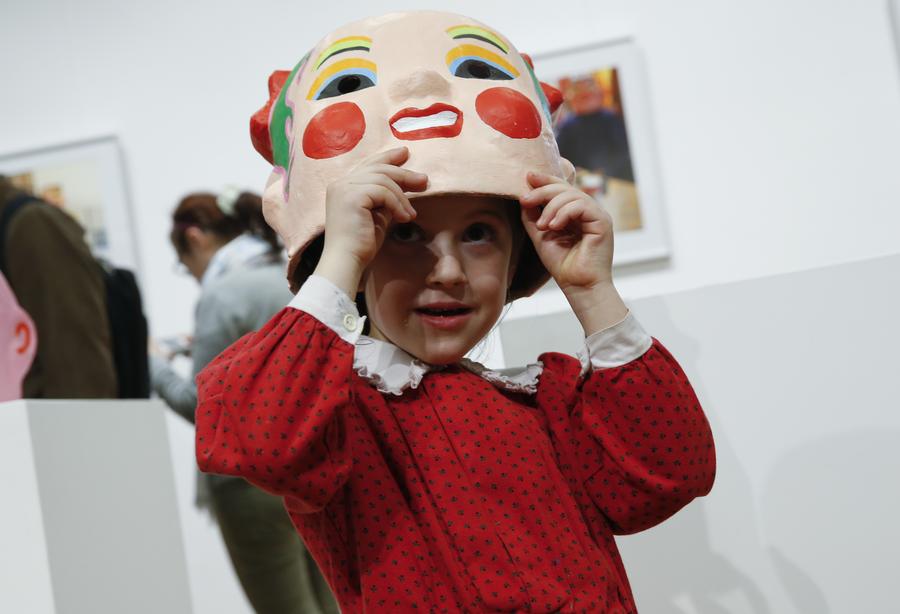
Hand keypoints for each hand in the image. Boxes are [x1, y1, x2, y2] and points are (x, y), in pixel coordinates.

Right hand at [316, 147, 427, 295]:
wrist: (347, 261)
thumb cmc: (361, 244)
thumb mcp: (376, 215)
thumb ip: (385, 199)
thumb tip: (404, 187)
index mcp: (343, 186)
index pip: (368, 165)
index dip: (387, 157)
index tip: (405, 154)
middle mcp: (340, 183)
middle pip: (378, 168)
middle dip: (403, 173)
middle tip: (423, 180)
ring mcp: (344, 188)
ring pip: (383, 180)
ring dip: (402, 197)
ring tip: (411, 214)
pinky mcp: (352, 196)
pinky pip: (383, 192)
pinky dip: (397, 205)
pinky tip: (405, 218)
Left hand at [520, 172, 626, 334]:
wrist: (578, 286)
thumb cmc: (562, 264)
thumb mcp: (540, 235)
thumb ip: (533, 216)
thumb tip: (524, 195)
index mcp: (574, 212)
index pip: (560, 188)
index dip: (545, 180)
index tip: (528, 177)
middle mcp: (587, 210)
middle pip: (565, 188)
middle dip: (542, 192)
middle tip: (526, 201)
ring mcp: (596, 215)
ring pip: (572, 195)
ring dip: (551, 207)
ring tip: (543, 226)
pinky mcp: (603, 221)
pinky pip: (582, 205)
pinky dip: (564, 213)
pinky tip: (554, 226)